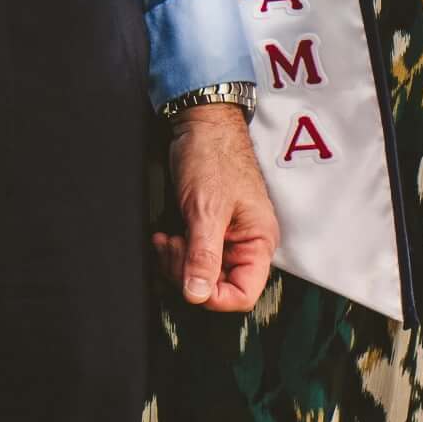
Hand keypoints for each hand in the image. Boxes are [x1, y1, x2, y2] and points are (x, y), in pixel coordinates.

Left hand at [153, 103, 278, 310]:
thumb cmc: (213, 156)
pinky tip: (164, 236)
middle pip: (218, 286)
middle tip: (171, 248)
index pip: (243, 294)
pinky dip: (174, 252)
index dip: (214, 296)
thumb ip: (203, 255)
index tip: (189, 282)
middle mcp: (246, 245)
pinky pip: (191, 256)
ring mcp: (226, 239)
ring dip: (177, 263)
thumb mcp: (206, 209)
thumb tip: (197, 294)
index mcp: (259, 242)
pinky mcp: (207, 231)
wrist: (200, 125)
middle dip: (187, 273)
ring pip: (200, 274)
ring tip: (165, 240)